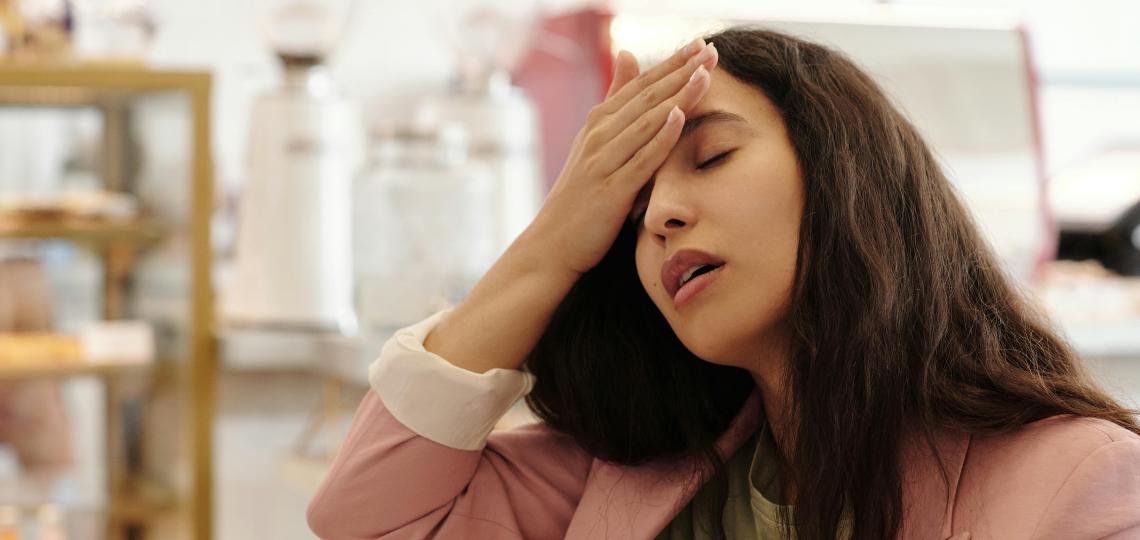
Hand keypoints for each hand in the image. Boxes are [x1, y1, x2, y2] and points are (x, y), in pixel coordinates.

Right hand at [519, 38, 718, 276]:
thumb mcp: (595, 142)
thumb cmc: (580, 195)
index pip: (641, 85)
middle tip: (711, 49)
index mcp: (599, 123)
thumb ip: (614, 101)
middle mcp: (599, 136)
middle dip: (680, 72)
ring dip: (677, 97)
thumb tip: (628, 55)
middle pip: (647, 97)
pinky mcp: (610, 190)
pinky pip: (641, 159)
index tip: (700, 44)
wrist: (552, 242)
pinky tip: (680, 117)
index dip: (671, 63)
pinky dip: (661, 137)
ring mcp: (603, 162)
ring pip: (646, 122)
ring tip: (705, 74)